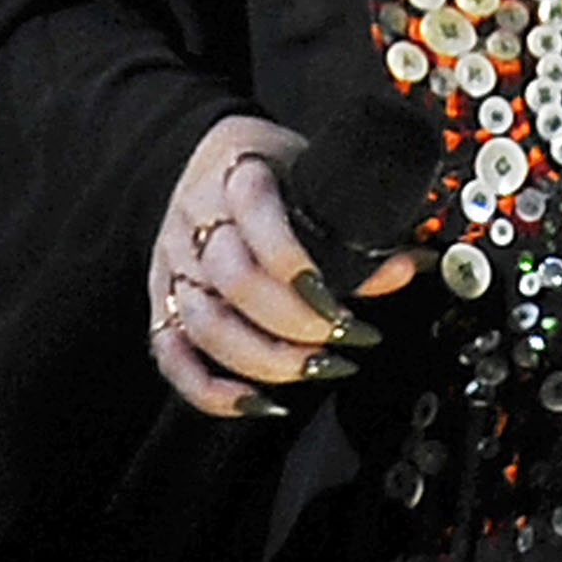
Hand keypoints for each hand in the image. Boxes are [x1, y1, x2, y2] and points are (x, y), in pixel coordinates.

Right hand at [147, 113, 426, 418]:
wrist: (211, 159)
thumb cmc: (273, 171)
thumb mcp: (315, 178)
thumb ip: (352, 228)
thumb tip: (401, 271)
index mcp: (238, 173)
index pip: (259, 215)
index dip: (295, 263)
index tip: (335, 298)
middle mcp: (197, 218)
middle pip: (234, 281)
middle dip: (294, 322)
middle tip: (342, 337)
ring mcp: (174, 262)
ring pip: (205, 324)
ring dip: (264, 359)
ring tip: (315, 366)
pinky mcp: (161, 299)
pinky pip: (171, 355)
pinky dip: (210, 389)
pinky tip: (255, 402)